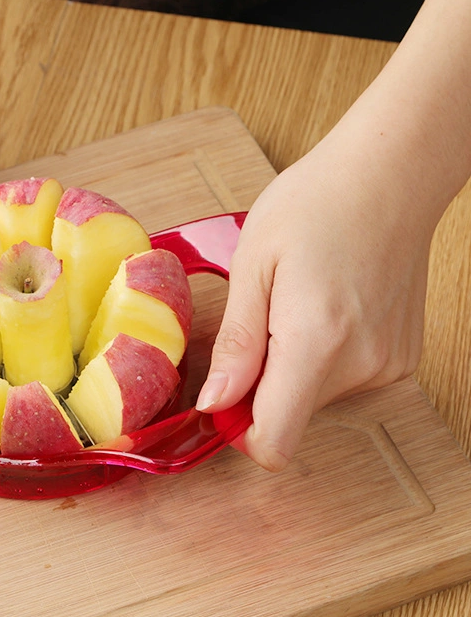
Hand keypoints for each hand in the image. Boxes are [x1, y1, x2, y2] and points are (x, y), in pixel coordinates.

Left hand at [196, 132, 432, 470]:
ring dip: (292, 365)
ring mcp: (388, 364)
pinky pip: (344, 379)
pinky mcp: (402, 356)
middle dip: (261, 383)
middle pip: (290, 416)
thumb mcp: (252, 264)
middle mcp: (361, 365)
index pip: (274, 443)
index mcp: (316, 343)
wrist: (389, 173)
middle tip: (261, 319)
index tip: (222, 394)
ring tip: (294, 304)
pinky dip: (323, 355)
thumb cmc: (316, 203)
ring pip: (315, 397)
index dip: (237, 430)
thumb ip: (236, 343)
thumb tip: (214, 404)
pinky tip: (323, 307)